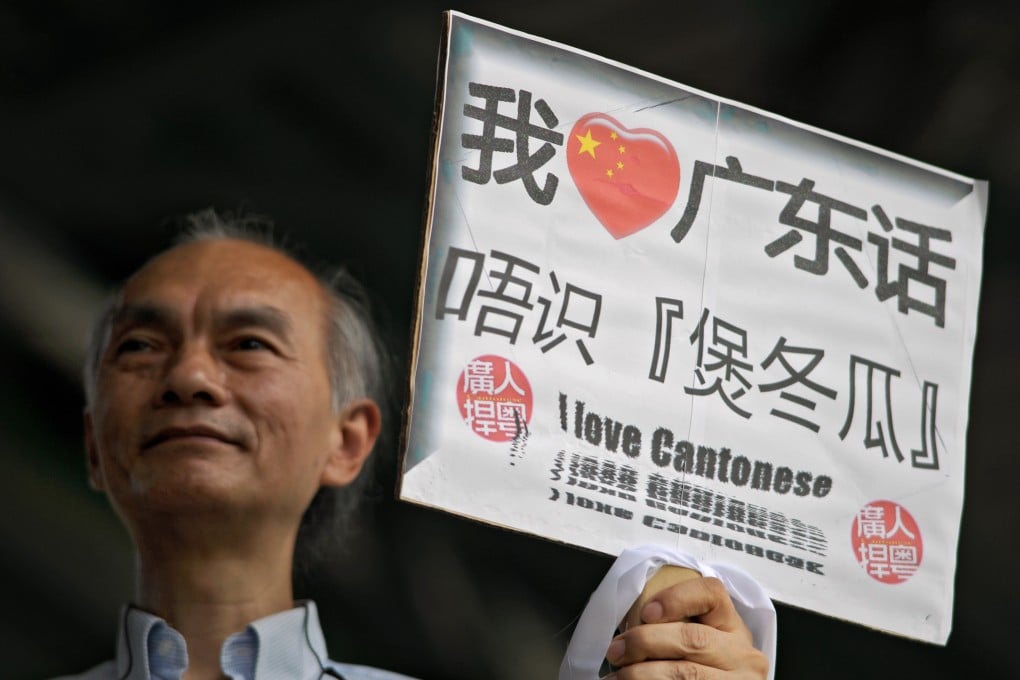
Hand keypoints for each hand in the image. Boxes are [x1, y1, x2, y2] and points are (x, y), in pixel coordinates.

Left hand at [603, 572, 767, 678]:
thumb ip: (676, 628)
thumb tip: (630, 625)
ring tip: (618, 676)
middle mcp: (742, 654)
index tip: (646, 612)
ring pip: (686, 674)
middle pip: (692, 638)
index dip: (676, 599)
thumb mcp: (704, 641)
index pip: (711, 594)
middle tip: (616, 650)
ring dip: (642, 674)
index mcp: (732, 626)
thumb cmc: (704, 665)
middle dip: (646, 642)